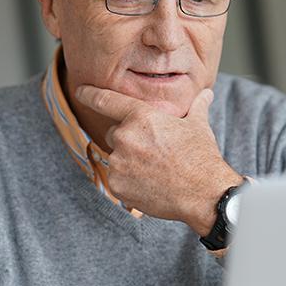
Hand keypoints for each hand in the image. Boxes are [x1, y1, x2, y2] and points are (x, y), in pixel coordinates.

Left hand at [75, 85, 242, 235]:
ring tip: (153, 170)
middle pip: (113, 133)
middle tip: (152, 151)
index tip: (80, 91)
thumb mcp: (198, 126)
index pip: (106, 100)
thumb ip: (196, 107)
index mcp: (141, 117)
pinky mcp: (116, 185)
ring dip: (128, 161)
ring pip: (115, 157)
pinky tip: (148, 183)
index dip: (90, 94)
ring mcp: (118, 162)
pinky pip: (116, 178)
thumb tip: (205, 94)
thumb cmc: (200, 158)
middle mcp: (125, 137)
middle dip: (128, 140)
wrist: (203, 194)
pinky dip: (127, 181)